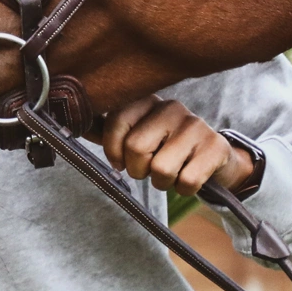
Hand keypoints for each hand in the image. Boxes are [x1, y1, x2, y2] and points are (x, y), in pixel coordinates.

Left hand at [88, 96, 253, 196]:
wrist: (215, 158)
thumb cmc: (166, 148)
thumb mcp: (139, 134)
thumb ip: (108, 131)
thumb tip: (76, 126)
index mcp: (147, 101)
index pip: (116, 120)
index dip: (112, 149)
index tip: (119, 161)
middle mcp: (172, 107)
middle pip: (136, 148)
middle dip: (138, 170)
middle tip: (148, 169)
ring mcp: (196, 126)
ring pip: (161, 168)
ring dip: (161, 182)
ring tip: (170, 173)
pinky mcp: (215, 147)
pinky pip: (186, 182)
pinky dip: (183, 189)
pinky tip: (189, 178)